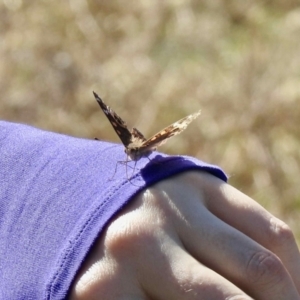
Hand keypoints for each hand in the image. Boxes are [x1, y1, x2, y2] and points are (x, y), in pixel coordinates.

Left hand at [69, 171, 299, 299]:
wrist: (100, 201)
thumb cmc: (112, 266)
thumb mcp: (121, 299)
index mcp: (103, 293)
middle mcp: (139, 244)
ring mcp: (175, 205)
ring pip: (263, 269)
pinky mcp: (202, 182)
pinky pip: (269, 231)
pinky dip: (291, 268)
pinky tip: (281, 285)